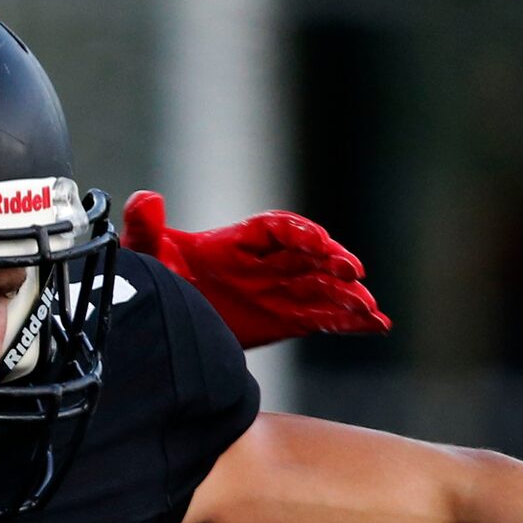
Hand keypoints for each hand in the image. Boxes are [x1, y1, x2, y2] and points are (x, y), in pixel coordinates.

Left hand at [124, 189, 390, 349]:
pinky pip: (322, 317)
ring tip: (372, 309)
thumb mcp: (146, 255)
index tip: (314, 242)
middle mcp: (264, 263)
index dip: (297, 233)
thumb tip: (145, 198)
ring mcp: (278, 291)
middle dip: (332, 263)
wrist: (159, 321)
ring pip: (322, 289)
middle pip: (307, 257)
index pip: (275, 230)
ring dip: (348, 296)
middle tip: (353, 273)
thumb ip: (146, 229)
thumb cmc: (154, 281)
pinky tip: (377, 324)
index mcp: (236, 242)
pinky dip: (349, 321)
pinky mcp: (285, 320)